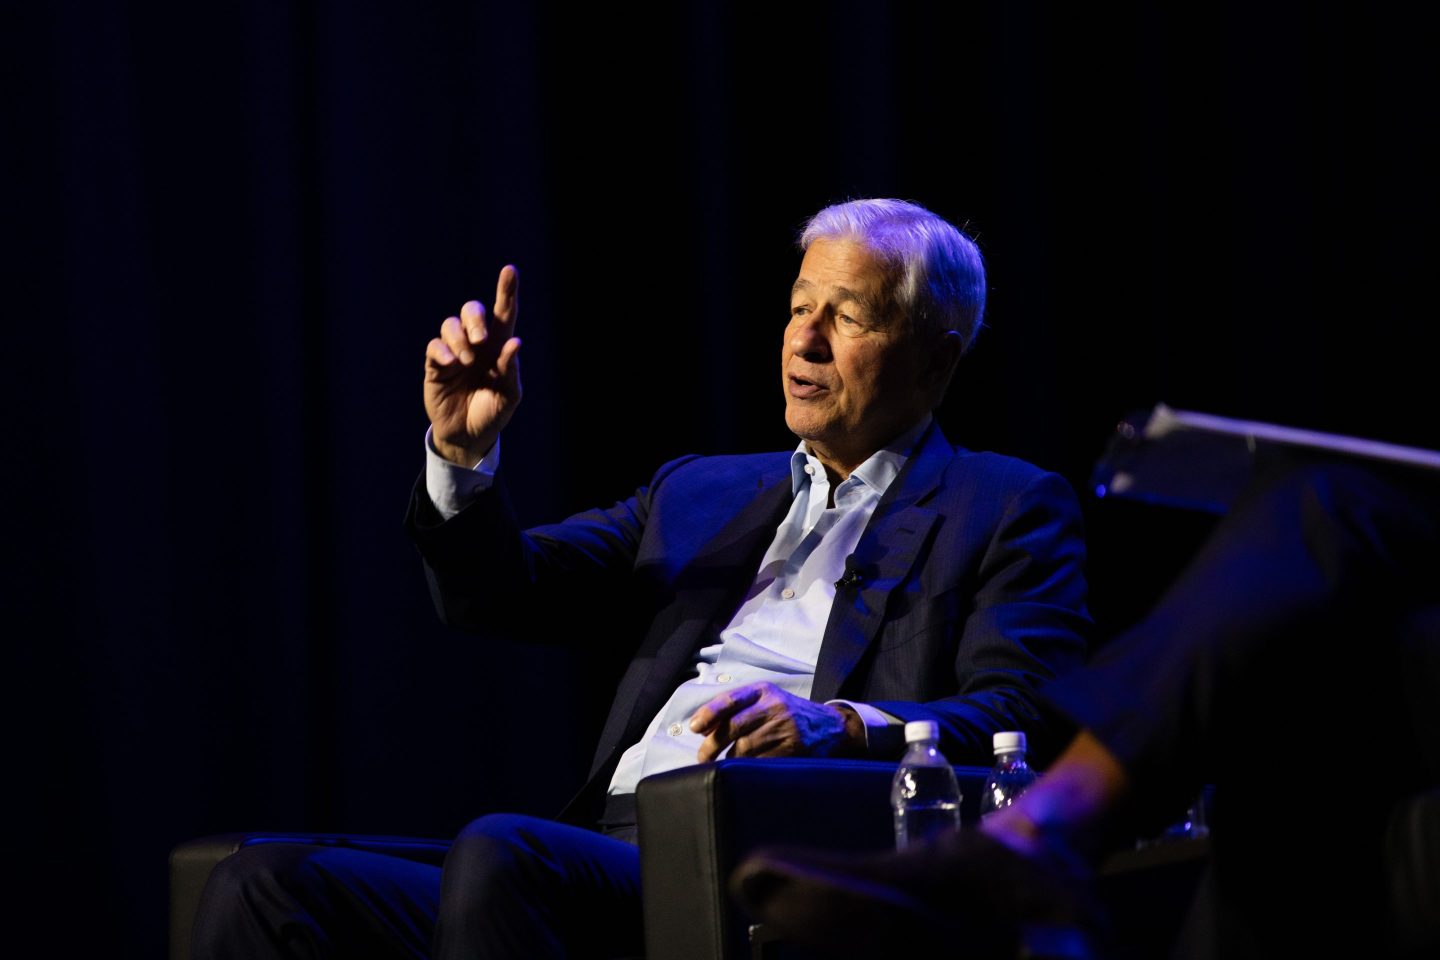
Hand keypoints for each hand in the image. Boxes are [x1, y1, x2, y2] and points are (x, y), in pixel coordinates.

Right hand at [423, 264, 521, 465]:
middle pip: (472, 310)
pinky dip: (443, 350)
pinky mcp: (436, 365)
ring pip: (450, 324)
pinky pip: (434, 346)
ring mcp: (454, 352)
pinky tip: (452, 364)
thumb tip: (515, 344)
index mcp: (499, 348)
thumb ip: (511, 371)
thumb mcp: (509, 397)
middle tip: (482, 340)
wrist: (468, 437)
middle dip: (475, 318)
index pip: (504, 313)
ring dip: (459, 338)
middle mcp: (476, 345)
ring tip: (465, 360)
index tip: (510, 270)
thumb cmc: (492, 413)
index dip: (507, 291)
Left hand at [690, 682, 865, 761]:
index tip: (695, 729)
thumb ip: (738, 709)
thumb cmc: (789, 715)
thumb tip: (702, 729)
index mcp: (763, 691)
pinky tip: (742, 772)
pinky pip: (759, 763)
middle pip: (733, 727)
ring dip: (729, 760)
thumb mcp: (767, 701)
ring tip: (723, 766)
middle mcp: (773, 707)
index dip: (708, 714)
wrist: (832, 728)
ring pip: (743, 748)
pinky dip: (746, 769)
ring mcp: (784, 729)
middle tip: (702, 758)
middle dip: (712, 746)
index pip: (730, 700)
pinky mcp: (792, 750)